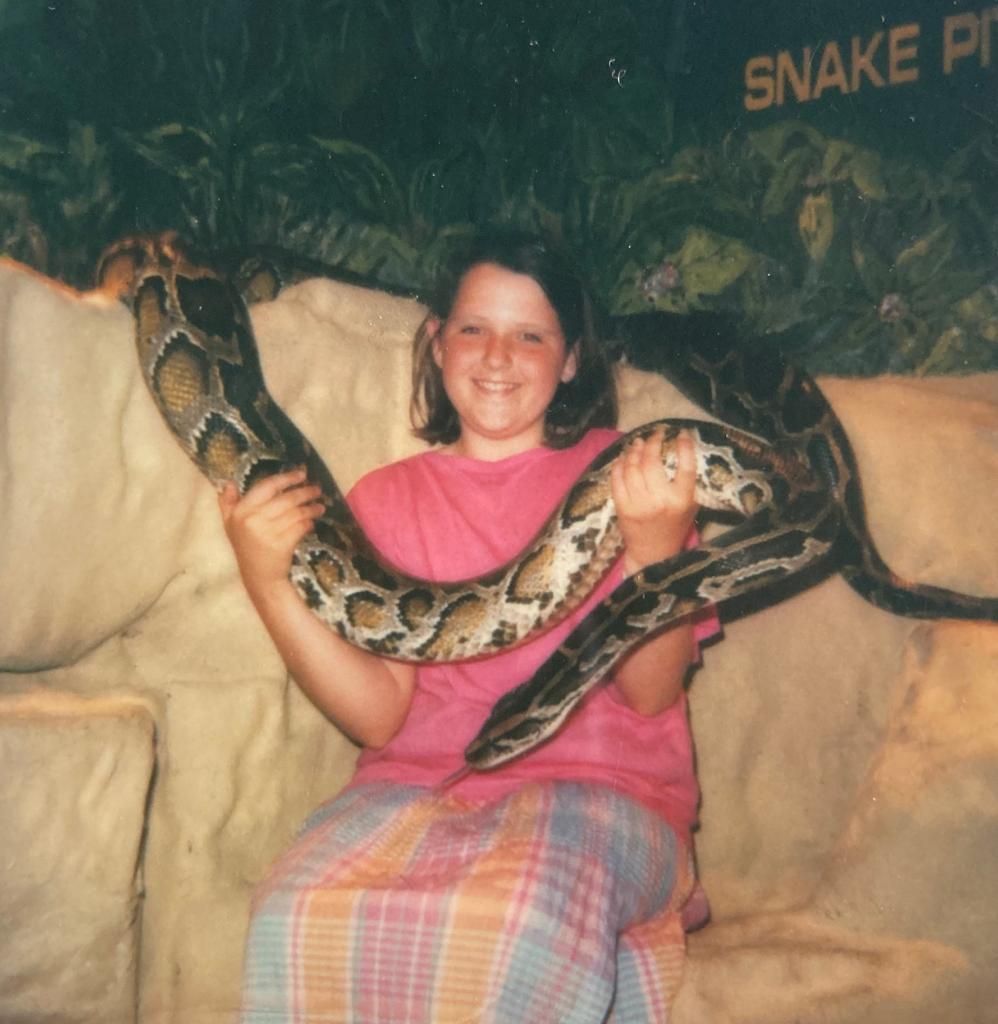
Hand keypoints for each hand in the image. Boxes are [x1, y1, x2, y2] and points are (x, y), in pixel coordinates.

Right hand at [217, 468, 323, 594]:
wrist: (259, 577)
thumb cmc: (247, 548)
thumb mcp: (231, 525)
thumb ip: (228, 504)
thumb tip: (227, 483)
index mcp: (240, 511)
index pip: (267, 486)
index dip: (286, 478)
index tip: (302, 474)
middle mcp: (252, 520)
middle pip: (286, 499)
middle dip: (305, 492)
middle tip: (317, 489)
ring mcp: (268, 532)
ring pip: (296, 512)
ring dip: (311, 508)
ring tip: (320, 507)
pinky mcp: (282, 544)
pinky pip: (301, 527)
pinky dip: (308, 523)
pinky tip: (311, 522)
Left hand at [610, 428, 697, 575]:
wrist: (653, 554)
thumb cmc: (674, 527)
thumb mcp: (690, 506)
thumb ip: (687, 482)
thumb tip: (679, 447)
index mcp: (681, 500)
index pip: (686, 467)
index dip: (684, 446)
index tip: (680, 433)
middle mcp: (660, 501)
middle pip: (652, 462)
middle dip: (652, 442)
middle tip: (654, 435)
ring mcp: (639, 504)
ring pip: (633, 468)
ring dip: (634, 451)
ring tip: (637, 443)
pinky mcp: (623, 508)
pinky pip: (617, 479)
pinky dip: (619, 465)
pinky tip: (623, 458)